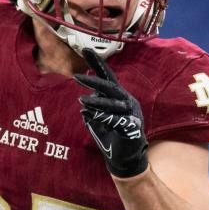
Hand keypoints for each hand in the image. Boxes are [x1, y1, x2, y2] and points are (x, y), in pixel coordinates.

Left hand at [74, 49, 148, 177]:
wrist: (125, 159)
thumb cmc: (111, 138)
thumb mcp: (97, 121)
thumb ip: (92, 109)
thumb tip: (85, 101)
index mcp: (119, 97)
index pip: (107, 77)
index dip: (97, 63)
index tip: (85, 49)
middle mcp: (127, 102)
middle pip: (111, 86)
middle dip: (94, 80)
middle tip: (76, 77)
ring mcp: (131, 114)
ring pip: (113, 103)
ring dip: (96, 101)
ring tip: (81, 99)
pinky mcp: (132, 128)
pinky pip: (117, 120)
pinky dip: (104, 117)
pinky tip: (92, 114)